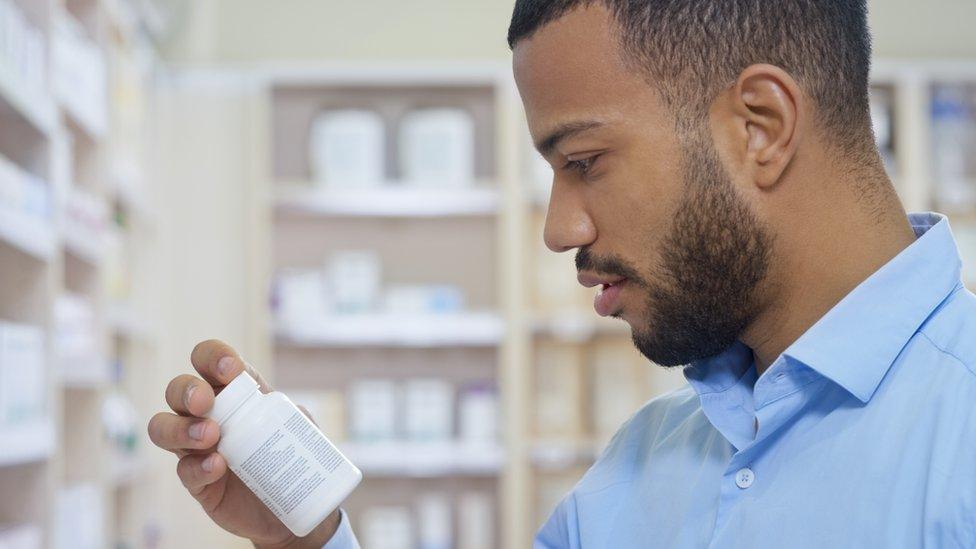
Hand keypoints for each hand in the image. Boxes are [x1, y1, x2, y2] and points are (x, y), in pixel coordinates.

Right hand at [148, 339, 340, 548]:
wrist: (295, 503)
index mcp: (232, 392)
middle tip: (205, 402)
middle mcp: (207, 415)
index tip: (231, 370)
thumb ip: (291, 411)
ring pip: (162, 428)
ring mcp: (196, 449)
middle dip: (187, 390)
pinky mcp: (198, 482)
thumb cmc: (294, 456)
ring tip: (210, 435)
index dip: (213, 357)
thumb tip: (277, 405)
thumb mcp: (299, 426)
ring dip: (181, 428)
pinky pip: (184, 470)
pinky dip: (198, 466)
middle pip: (177, 391)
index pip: (209, 361)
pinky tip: (217, 466)